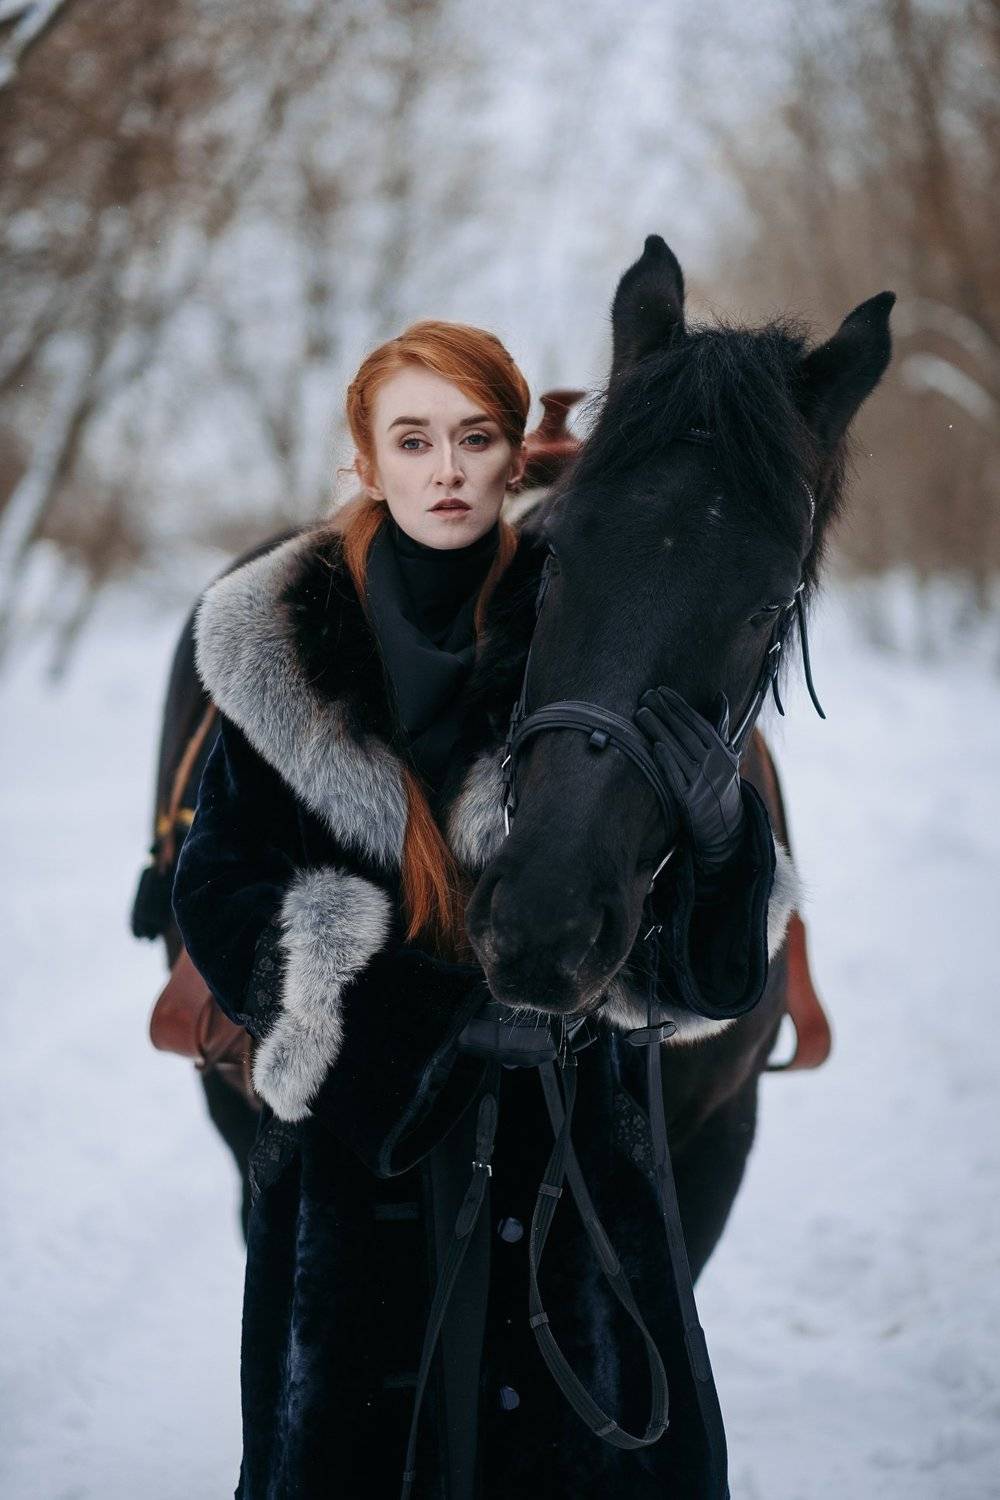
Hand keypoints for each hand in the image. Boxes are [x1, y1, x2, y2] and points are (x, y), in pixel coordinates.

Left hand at [633, 686, 743, 874]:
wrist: (727, 826)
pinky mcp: (689, 799)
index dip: (680, 706)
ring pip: (678, 750)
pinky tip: (655, 745)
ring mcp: (701, 781)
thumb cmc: (722, 785)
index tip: (662, 691)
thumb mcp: (728, 755)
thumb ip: (721, 726)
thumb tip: (719, 696)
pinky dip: (667, 760)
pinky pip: (676, 776)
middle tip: (647, 695)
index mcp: (722, 751)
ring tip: (642, 712)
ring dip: (659, 730)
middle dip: (665, 712)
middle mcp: (714, 764)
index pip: (698, 723)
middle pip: (686, 733)